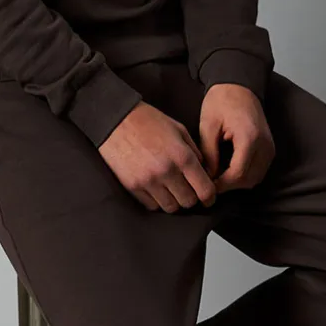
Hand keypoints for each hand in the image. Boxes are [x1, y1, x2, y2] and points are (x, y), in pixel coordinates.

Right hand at [99, 101, 216, 212]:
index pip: (205, 191)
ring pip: (171, 207)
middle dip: (191, 196)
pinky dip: (156, 199)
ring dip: (173, 199)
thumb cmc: (146, 119)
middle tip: (185, 187)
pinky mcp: (133, 186)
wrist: (115, 117)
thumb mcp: (177, 128)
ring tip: (169, 187)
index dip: (210, 197)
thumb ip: (194, 151)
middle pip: (189, 202)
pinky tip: (155, 186)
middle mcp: (167, 172)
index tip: (207, 197)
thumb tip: (203, 171)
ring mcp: (148, 181)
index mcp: (182, 156)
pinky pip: (152, 205)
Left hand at [199, 83, 274, 192]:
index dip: (222, 184)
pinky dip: (245, 175)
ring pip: (256, 178)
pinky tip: (228, 171)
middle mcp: (265, 146)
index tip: (207, 186)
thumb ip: (209, 152)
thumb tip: (207, 176)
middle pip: (250, 179)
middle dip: (229, 186)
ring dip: (238, 182)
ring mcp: (270, 148)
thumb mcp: (208, 124)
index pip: (238, 173)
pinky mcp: (270, 148)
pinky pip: (259, 170)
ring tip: (217, 179)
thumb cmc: (220, 100)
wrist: (238, 85)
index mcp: (250, 138)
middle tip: (209, 185)